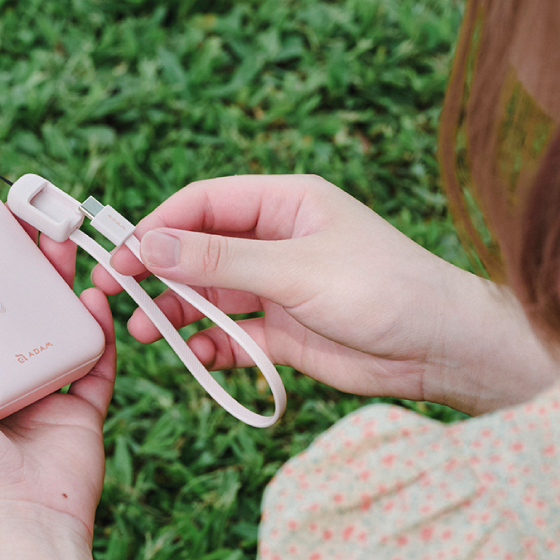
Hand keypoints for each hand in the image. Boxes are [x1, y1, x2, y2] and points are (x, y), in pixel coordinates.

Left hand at [0, 232, 121, 559]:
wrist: (17, 518)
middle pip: (2, 307)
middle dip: (11, 262)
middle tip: (18, 216)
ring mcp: (36, 393)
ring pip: (50, 321)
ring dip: (56, 279)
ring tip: (57, 236)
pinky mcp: (79, 408)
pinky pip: (92, 357)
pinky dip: (96, 325)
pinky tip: (92, 292)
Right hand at [94, 175, 555, 414]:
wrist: (442, 350)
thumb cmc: (385, 289)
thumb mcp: (295, 269)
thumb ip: (219, 262)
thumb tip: (150, 245)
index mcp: (285, 203)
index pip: (204, 204)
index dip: (159, 226)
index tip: (123, 255)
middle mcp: (276, 240)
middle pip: (197, 250)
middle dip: (157, 272)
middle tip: (116, 294)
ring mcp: (277, 287)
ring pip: (208, 295)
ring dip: (175, 312)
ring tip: (146, 333)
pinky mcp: (283, 331)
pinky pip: (230, 334)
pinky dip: (208, 345)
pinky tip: (195, 356)